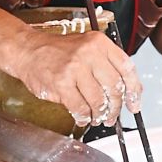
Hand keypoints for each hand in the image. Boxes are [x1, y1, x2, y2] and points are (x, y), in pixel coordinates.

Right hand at [8, 28, 141, 127]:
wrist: (28, 51)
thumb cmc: (58, 52)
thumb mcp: (87, 47)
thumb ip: (107, 65)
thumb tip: (127, 91)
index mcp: (100, 43)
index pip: (126, 69)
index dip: (134, 90)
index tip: (134, 104)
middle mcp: (89, 53)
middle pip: (114, 88)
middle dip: (115, 108)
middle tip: (112, 116)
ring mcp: (75, 68)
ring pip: (98, 101)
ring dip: (99, 114)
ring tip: (97, 117)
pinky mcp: (61, 83)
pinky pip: (80, 107)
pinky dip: (84, 116)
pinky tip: (82, 116)